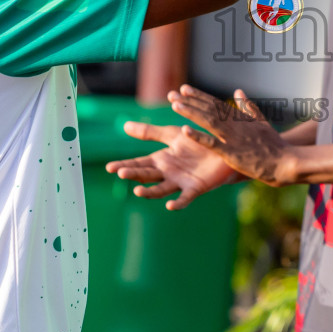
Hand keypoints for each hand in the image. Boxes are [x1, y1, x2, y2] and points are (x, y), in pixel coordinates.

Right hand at [107, 120, 239, 209]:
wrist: (223, 150)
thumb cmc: (196, 143)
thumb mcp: (171, 135)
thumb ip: (150, 132)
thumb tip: (124, 125)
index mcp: (160, 160)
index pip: (138, 163)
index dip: (124, 165)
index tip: (109, 167)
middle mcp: (167, 173)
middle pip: (147, 175)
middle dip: (134, 175)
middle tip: (120, 173)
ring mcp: (180, 182)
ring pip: (161, 189)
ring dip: (149, 192)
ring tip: (138, 191)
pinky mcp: (195, 188)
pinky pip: (185, 197)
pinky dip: (178, 203)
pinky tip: (170, 205)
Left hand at [168, 86, 295, 184]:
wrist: (284, 162)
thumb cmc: (274, 145)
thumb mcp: (262, 122)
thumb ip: (248, 107)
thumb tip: (238, 91)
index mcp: (240, 118)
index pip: (215, 104)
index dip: (199, 96)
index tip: (185, 89)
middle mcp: (235, 125)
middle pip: (208, 110)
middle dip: (190, 101)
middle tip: (174, 93)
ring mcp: (233, 138)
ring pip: (208, 122)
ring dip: (191, 113)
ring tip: (175, 105)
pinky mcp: (231, 153)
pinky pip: (212, 144)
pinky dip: (198, 137)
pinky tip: (184, 131)